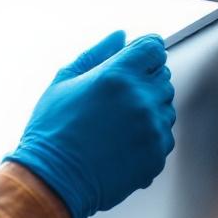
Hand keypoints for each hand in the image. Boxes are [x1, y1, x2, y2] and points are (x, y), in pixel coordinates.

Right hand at [5, 30, 175, 217]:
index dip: (144, 51)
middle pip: (163, 77)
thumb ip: (96, 54)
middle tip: (113, 100)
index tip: (134, 61)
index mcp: (117, 75)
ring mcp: (152, 130)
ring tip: (114, 126)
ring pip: (165, 108)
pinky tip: (119, 144)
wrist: (52, 181)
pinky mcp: (156, 156)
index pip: (154, 47)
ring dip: (147, 111)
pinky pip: (163, 137)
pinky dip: (147, 139)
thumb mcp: (63, 82)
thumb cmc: (51, 132)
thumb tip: (121, 37)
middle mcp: (141, 100)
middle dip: (143, 82)